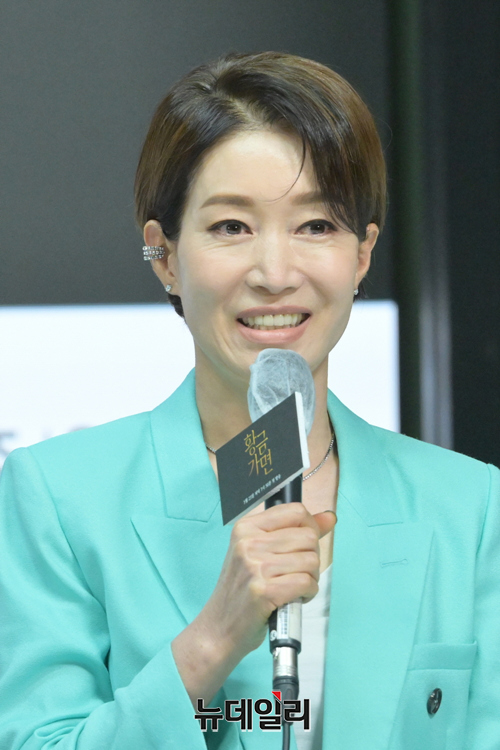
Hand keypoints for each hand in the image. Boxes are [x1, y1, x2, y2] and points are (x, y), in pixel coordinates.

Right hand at [172, 503, 335, 704]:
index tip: (304, 545)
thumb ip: (295, 531)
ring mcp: (255, 566)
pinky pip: (307, 583)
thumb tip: (329, 517)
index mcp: (246, 527)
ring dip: (311, 578)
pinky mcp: (264, 591)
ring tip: (294, 587)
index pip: (296, 511)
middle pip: (308, 537)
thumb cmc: (242, 590)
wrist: (219, 628)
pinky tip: (295, 598)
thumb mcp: (259, 552)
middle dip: (312, 558)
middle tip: (297, 572)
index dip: (310, 527)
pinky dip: (308, 593)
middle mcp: (248, 542)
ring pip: (311, 561)